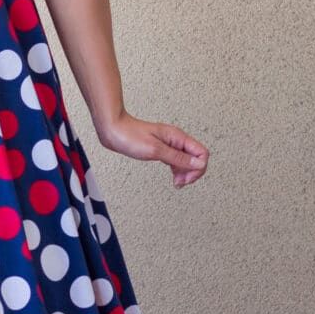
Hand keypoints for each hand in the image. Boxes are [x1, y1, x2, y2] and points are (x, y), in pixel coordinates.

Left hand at [94, 112, 208, 187]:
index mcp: (178, 137)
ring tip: (176, 183)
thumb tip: (198, 164)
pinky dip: (177, 170)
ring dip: (185, 173)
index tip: (186, 178)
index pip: (202, 153)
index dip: (198, 168)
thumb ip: (178, 158)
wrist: (113, 130)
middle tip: (180, 182)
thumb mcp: (155, 150)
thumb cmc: (130, 136)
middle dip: (192, 172)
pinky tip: (173, 177)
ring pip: (187, 161)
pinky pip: (177, 160)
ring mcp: (169, 144)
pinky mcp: (161, 149)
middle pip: (196, 158)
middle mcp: (176, 140)